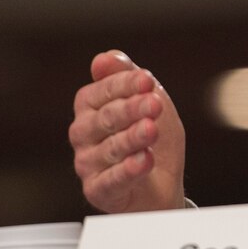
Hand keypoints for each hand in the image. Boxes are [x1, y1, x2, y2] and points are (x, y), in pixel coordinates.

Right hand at [69, 51, 185, 212]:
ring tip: (151, 130)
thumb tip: (104, 58)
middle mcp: (84, 134)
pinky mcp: (98, 190)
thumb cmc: (153, 141)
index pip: (101, 91)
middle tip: (154, 104)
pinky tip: (144, 160)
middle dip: (131, 109)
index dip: (125, 85)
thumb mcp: (150, 102)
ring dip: (133, 137)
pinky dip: (129, 169)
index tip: (147, 81)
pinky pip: (112, 180)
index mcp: (91, 108)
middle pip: (105, 118)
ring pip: (110, 148)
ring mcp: (88, 163)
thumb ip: (128, 77)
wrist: (163, 185)